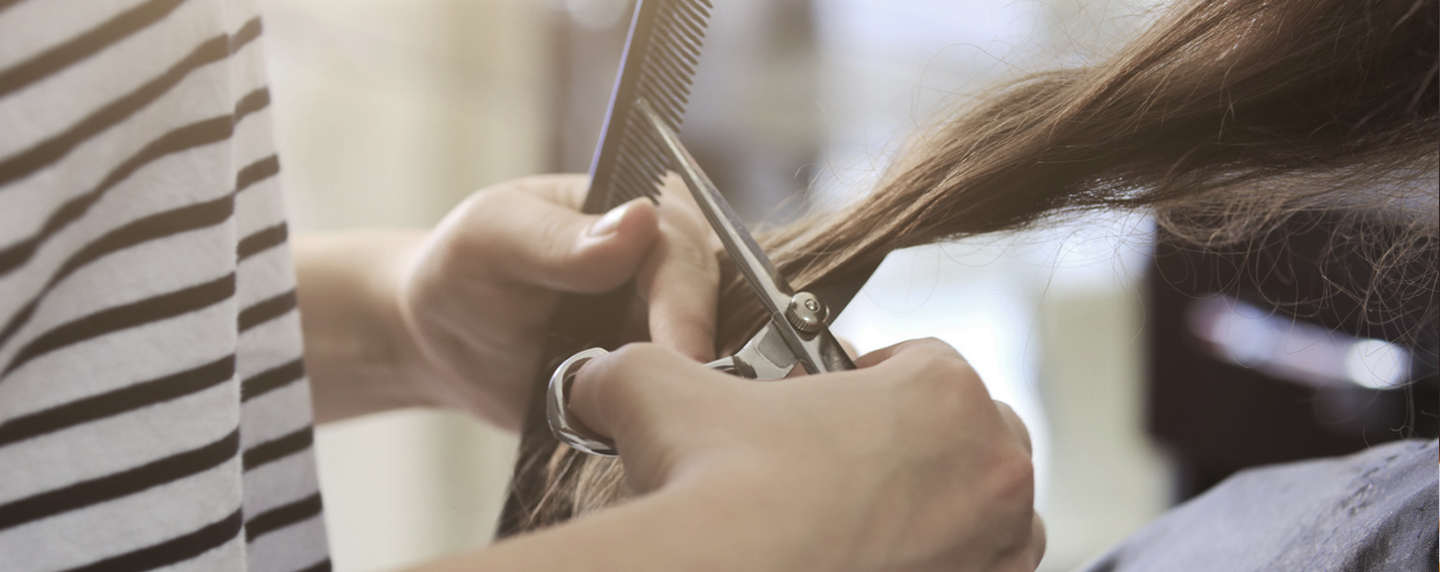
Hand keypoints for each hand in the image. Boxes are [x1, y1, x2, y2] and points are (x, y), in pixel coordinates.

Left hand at [397, 174, 718, 428]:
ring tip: (666, 424)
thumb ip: (560, 239)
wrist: (446, 342)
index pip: (686, 253)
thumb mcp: (494, 239)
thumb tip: (639, 221)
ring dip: (691, 391)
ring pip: (713, 357)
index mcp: (646, 206)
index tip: (683, 355)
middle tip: (679, 408)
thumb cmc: (463, 271)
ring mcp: (674, 322)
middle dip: (698, 355)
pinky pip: (688, 398)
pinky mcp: (665, 373)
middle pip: (715, 310)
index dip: (687, 306)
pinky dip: (674, 417)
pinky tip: (652, 434)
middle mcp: (674, 262)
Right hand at [567, 338, 1044, 571]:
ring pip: (986, 516)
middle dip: (912, 450)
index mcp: (941, 388)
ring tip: (853, 528)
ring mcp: (998, 547)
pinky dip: (935, 566)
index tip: (822, 415)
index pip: (922, 364)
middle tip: (838, 474)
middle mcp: (992, 464)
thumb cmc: (717, 484)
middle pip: (967, 439)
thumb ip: (638, 364)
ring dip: (937, 515)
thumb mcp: (660, 388)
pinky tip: (862, 560)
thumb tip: (595, 376)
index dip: (865, 385)